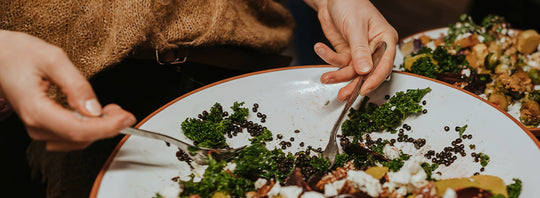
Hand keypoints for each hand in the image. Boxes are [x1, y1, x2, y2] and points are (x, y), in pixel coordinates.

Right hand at [0, 30, 135, 150]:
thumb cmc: (17, 53)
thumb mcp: (53, 59)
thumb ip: (77, 85)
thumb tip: (94, 108)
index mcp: (37, 110)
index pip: (78, 130)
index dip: (107, 127)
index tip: (126, 118)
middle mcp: (36, 124)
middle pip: (80, 138)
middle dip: (107, 127)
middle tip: (122, 111)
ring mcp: (38, 126)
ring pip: (77, 140)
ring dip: (99, 128)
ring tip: (112, 110)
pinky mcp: (43, 124)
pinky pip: (70, 134)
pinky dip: (88, 127)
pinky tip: (96, 113)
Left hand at [304, 0, 397, 100]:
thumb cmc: (350, 3)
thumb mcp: (355, 26)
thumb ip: (360, 50)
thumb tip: (365, 71)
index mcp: (385, 39)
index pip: (384, 64)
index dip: (374, 79)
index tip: (364, 90)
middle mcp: (374, 48)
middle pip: (367, 73)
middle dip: (353, 84)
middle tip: (343, 95)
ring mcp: (359, 52)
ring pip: (351, 71)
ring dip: (337, 75)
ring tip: (325, 77)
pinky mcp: (346, 53)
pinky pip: (338, 62)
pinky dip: (328, 58)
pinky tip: (320, 48)